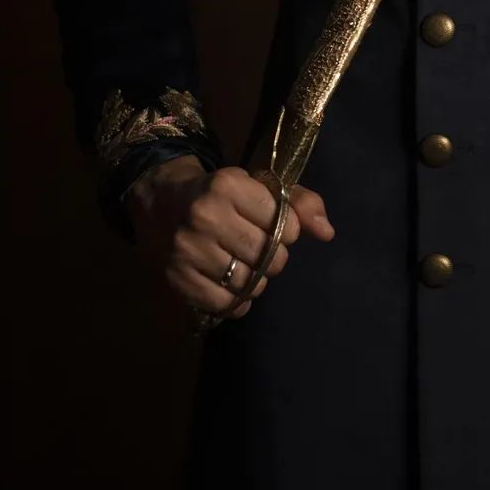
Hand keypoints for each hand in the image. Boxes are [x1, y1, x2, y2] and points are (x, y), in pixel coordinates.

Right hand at [126, 155, 334, 319]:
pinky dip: (237, 302)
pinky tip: (233, 286)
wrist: (162, 202)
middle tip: (264, 251)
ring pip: (248, 283)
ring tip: (247, 267)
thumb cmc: (221, 194)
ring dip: (257, 281)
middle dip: (275, 258)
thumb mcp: (258, 185)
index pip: (282, 222)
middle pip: (267, 256)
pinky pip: (225, 304)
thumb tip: (328, 233)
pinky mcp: (177, 277)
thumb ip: (300, 202)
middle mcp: (206, 215)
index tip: (276, 227)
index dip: (288, 230)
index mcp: (228, 185)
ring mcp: (188, 248)